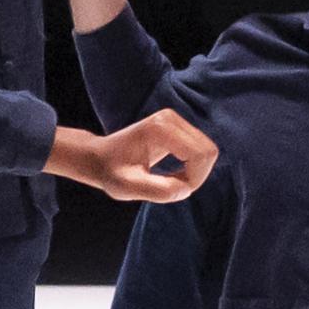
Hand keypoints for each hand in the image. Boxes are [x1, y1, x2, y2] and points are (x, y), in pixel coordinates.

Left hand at [50, 109, 214, 202]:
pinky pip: (201, 149)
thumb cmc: (111, 173)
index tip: (173, 191)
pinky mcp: (178, 126)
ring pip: (208, 151)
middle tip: (171, 187)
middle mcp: (170, 118)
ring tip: (169, 181)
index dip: (194, 179)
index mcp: (160, 129)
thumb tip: (186, 189)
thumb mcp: (127, 187)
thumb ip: (157, 190)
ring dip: (194, 173)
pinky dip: (192, 167)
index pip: (201, 155)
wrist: (100, 158)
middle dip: (196, 176)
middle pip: (208, 151)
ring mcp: (175, 119)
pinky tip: (172, 174)